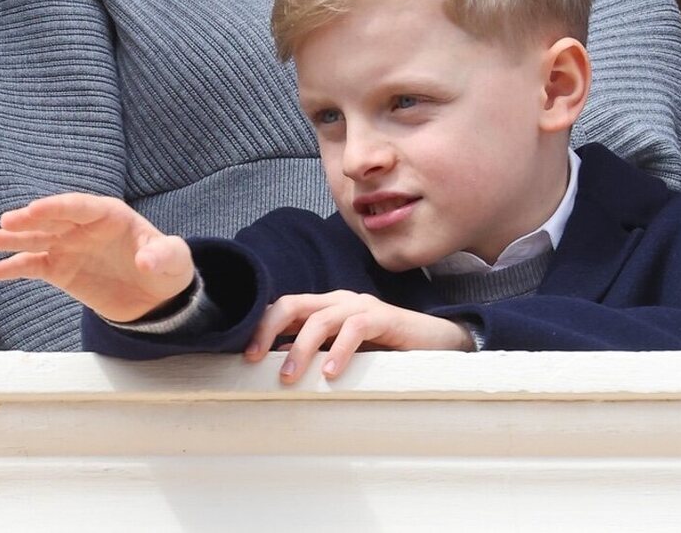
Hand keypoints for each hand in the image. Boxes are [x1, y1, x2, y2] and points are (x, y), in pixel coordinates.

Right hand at [0, 193, 194, 323]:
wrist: (156, 296)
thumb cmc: (167, 267)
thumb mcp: (174, 260)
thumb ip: (162, 255)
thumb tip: (146, 261)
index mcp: (111, 216)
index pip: (81, 207)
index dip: (58, 207)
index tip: (34, 208)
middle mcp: (84, 228)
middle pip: (53, 220)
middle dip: (30, 220)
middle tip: (6, 222)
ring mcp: (69, 248)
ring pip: (36, 240)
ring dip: (11, 239)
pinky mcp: (60, 270)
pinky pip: (33, 266)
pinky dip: (14, 268)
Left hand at [244, 291, 473, 383]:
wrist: (434, 345)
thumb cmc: (384, 351)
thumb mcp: (341, 354)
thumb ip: (315, 355)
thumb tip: (275, 370)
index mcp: (325, 308)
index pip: (284, 309)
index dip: (261, 328)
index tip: (245, 358)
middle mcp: (339, 301)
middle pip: (293, 304)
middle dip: (269, 329)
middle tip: (255, 360)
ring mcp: (361, 306)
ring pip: (321, 318)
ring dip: (300, 348)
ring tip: (290, 378)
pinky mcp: (384, 317)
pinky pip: (356, 328)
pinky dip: (340, 349)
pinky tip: (331, 372)